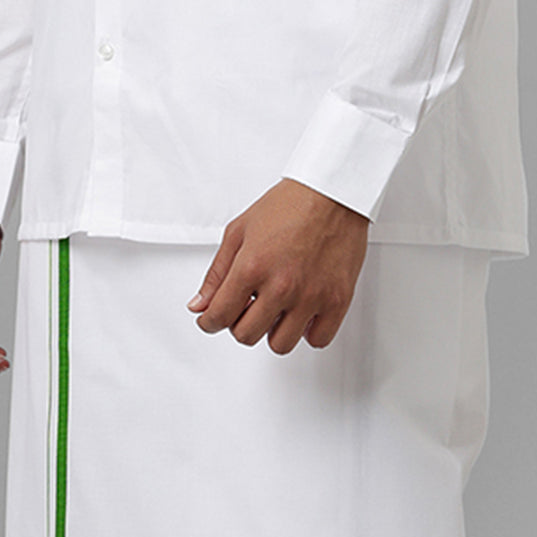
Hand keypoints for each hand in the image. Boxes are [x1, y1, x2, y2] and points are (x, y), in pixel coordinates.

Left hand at [187, 178, 369, 354]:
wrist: (333, 192)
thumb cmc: (289, 205)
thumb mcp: (239, 232)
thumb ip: (217, 273)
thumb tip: (199, 305)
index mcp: (252, 267)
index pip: (219, 316)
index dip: (209, 322)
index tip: (212, 320)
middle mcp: (281, 286)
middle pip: (246, 336)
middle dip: (240, 324)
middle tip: (247, 308)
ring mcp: (310, 296)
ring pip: (280, 345)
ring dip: (272, 331)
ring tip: (276, 310)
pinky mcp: (337, 300)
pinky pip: (317, 339)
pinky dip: (307, 333)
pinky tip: (302, 315)